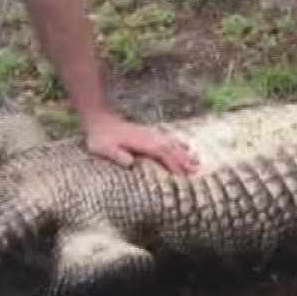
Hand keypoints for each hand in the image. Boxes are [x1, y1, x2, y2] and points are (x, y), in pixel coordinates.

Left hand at [82, 112, 197, 174]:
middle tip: (196, 171)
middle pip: (171, 148)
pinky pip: (168, 139)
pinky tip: (185, 146)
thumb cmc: (100, 138)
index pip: (161, 153)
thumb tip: (130, 163)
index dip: (172, 164)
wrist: (99, 120)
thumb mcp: (103, 148)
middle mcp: (149, 137)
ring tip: (196, 162)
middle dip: (183, 160)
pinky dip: (178, 144)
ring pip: (172, 143)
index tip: (182, 175)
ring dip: (184, 153)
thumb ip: (116, 155)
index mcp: (141, 142)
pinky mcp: (148, 134)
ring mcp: (150, 134)